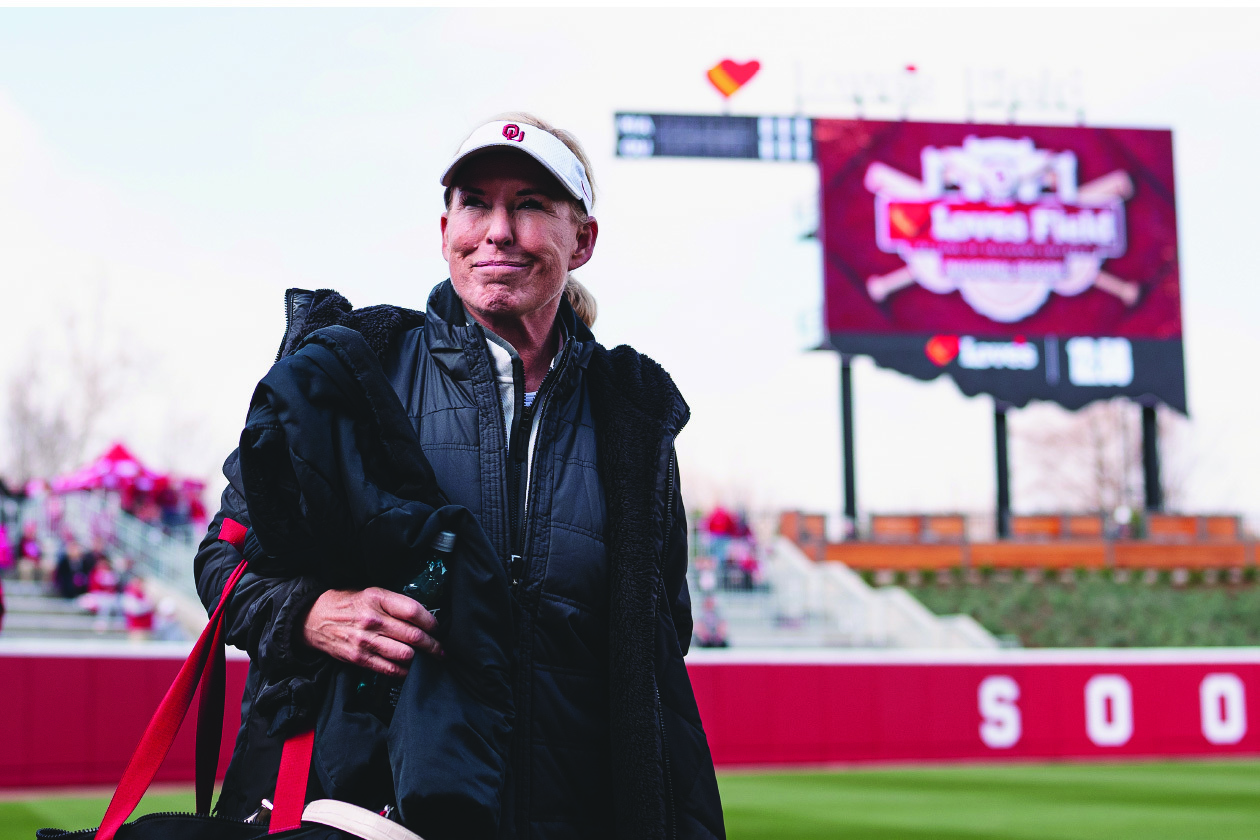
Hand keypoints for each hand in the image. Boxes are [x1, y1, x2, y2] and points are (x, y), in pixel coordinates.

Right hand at [301, 587, 442, 676]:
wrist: (313, 619)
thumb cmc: (347, 604)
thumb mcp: (371, 593)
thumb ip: (395, 603)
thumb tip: (424, 617)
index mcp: (377, 598)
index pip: (413, 611)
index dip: (431, 621)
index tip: (438, 628)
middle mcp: (372, 619)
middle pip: (413, 635)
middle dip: (433, 645)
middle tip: (441, 649)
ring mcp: (365, 641)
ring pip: (405, 655)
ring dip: (422, 659)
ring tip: (430, 659)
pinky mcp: (359, 658)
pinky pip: (389, 669)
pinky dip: (404, 671)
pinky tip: (410, 669)